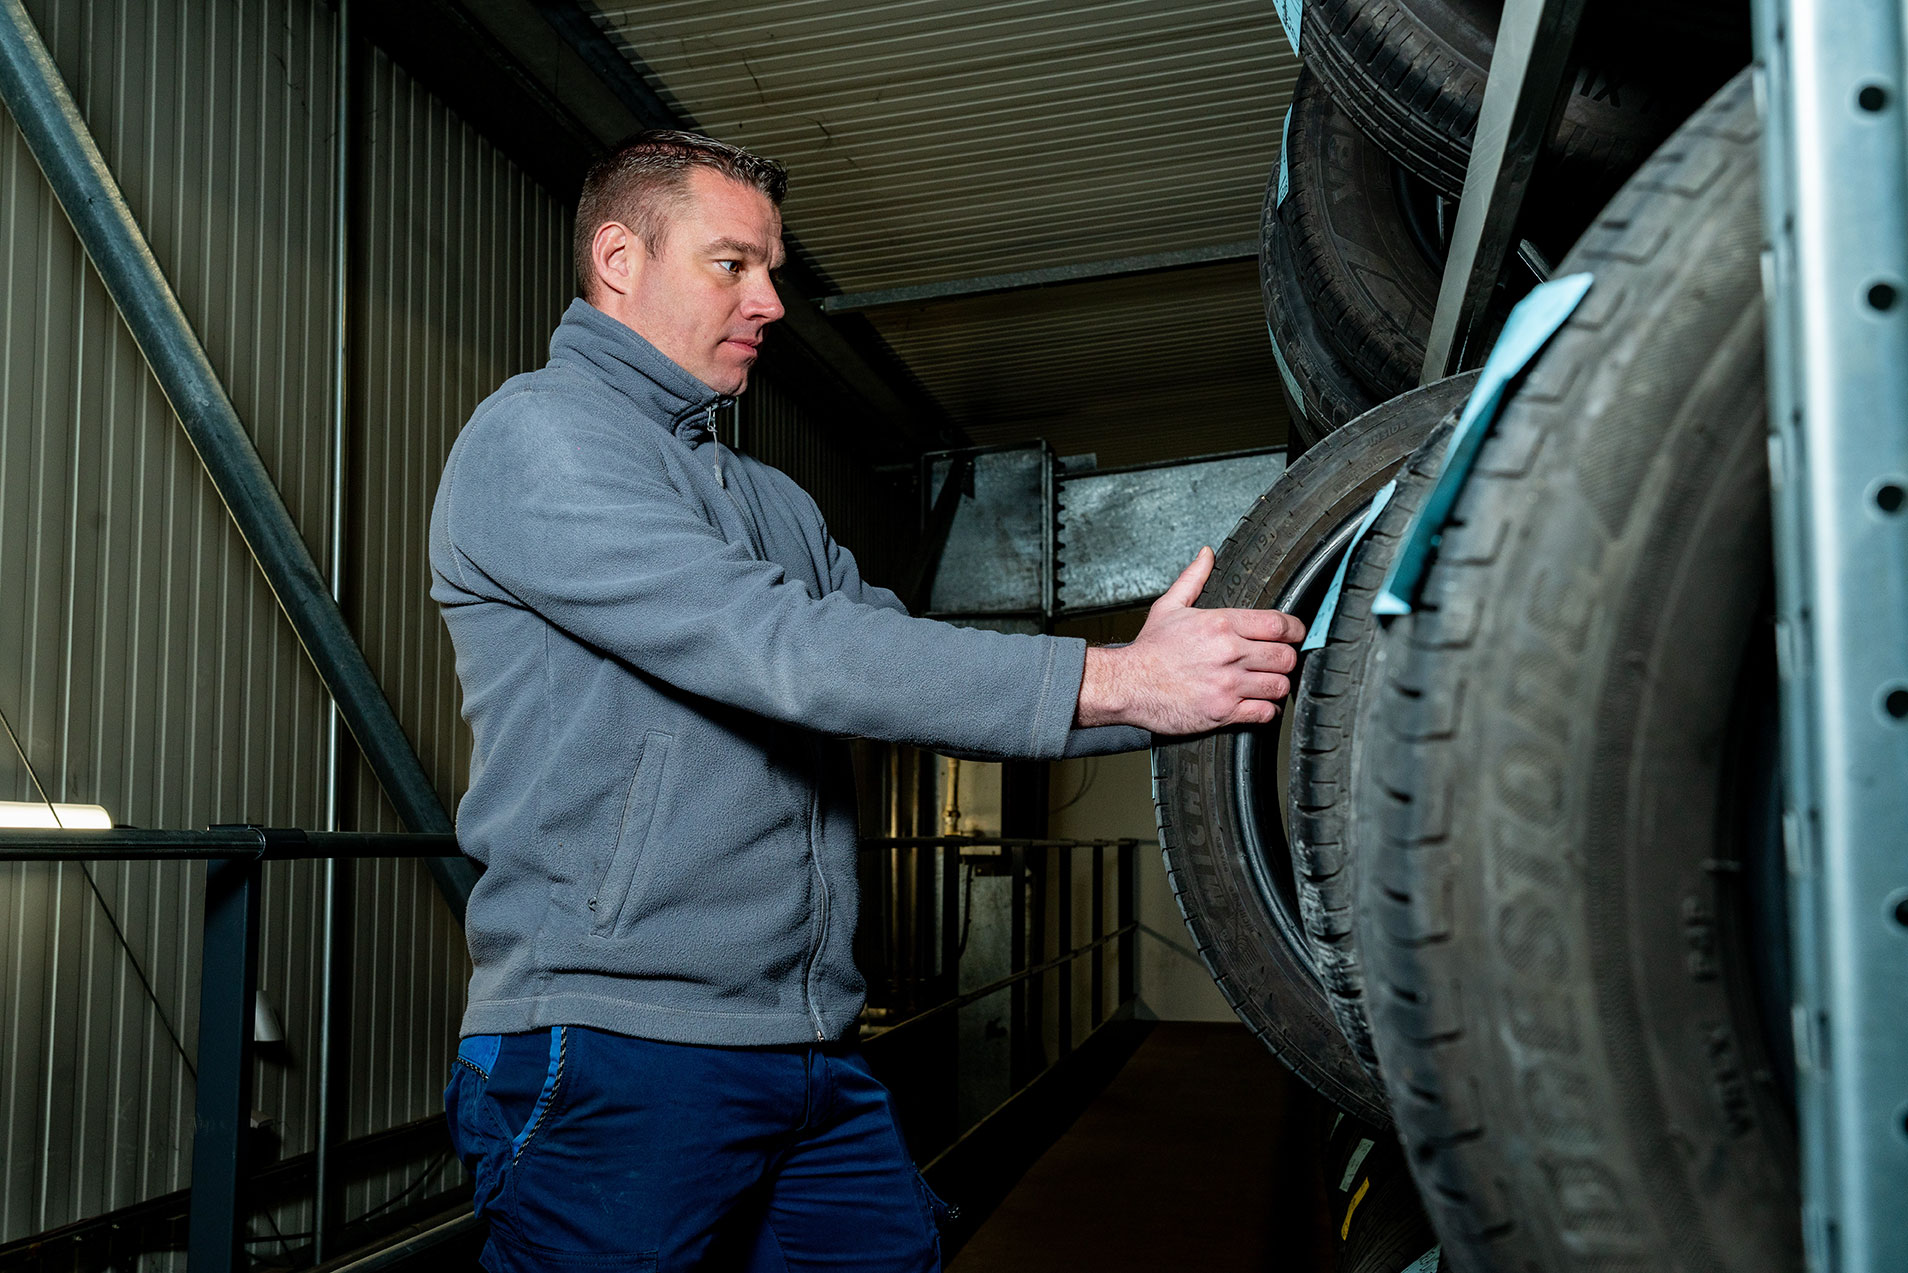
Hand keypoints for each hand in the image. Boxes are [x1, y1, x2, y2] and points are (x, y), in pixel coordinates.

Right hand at [1075, 547, 1304, 733]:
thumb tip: (1207, 555)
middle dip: (1287, 659)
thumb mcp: (1169, 607)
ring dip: (1278, 685)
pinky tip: (1258, 704)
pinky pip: (1264, 713)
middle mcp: (1228, 653)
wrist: (1126, 685)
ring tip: (1270, 682)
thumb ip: (1194, 579)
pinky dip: (1267, 710)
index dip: (1294, 629)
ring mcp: (1227, 684)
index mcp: (1220, 624)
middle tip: (1280, 660)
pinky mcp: (1223, 712)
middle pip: (1285, 656)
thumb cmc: (1148, 651)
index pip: (1278, 624)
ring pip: (1279, 685)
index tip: (1294, 634)